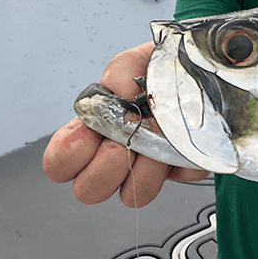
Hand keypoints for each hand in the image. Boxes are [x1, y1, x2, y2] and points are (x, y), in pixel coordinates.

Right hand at [43, 42, 209, 206]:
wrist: (198, 72)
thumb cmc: (156, 69)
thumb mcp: (132, 62)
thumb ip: (120, 73)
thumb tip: (122, 94)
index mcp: (91, 131)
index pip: (58, 165)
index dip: (67, 156)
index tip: (91, 133)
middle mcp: (114, 156)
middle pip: (87, 191)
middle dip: (107, 166)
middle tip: (125, 140)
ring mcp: (145, 168)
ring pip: (132, 195)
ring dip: (148, 164)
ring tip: (161, 134)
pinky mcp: (179, 170)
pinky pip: (179, 176)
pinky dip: (184, 153)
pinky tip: (186, 133)